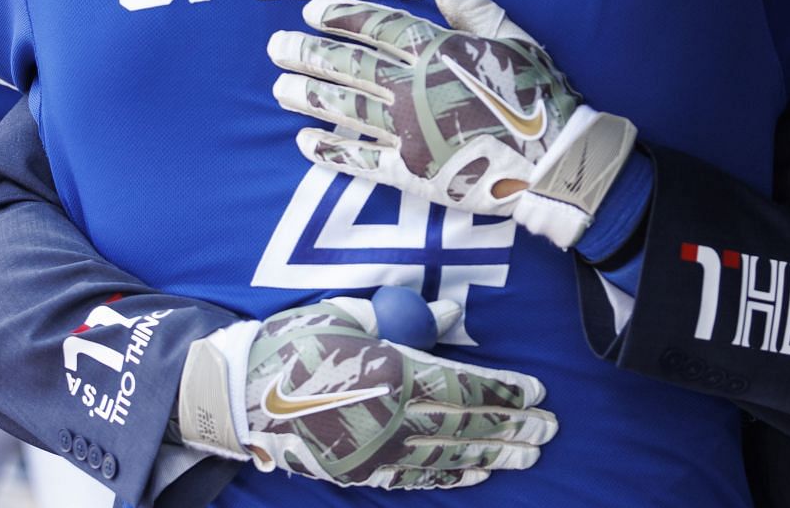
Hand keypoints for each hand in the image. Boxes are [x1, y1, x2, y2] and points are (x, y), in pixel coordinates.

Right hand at [177, 295, 555, 488]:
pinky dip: (453, 475)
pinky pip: (418, 477)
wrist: (238, 399)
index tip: (538, 392)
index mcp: (391, 372)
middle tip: (551, 429)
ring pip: (451, 454)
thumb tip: (450, 313)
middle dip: (514, 427)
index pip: (466, 386)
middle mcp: (392, 417)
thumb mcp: (345, 315)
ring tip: (528, 454)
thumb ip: (401, 316)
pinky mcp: (361, 473)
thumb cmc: (292, 346)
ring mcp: (378, 451)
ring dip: (495, 454)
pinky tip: (477, 472)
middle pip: (468, 423)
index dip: (507, 391)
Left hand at [269, 0, 635, 247]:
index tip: (310, 9)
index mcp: (438, 50)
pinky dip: (331, 150)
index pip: (376, 25)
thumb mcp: (512, 36)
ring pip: (346, 107)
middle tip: (274, 47)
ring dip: (309, 96)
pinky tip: (305, 141)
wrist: (556, 161)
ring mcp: (409, 131)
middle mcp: (414, 87)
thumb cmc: (539, 93)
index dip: (340, 15)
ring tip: (279, 87)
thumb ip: (470, 5)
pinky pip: (361, 160)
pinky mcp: (411, 173)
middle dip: (308, 53)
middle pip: (349, 65)